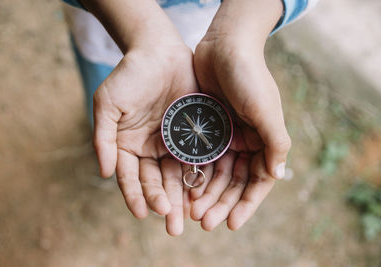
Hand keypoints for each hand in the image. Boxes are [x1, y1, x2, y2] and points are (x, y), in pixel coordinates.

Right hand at [93, 43, 197, 234]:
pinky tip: (206, 191)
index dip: (136, 196)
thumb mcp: (108, 104)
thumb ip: (103, 138)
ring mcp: (174, 143)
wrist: (159, 51)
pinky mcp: (194, 135)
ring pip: (178, 175)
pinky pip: (198, 158)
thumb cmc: (130, 75)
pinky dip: (201, 175)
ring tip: (191, 218)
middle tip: (174, 226)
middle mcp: (151, 149)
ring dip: (184, 197)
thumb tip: (104, 173)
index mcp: (128, 146)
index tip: (145, 213)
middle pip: (157, 182)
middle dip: (165, 204)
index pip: (131, 177)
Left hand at [189, 0, 290, 230]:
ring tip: (191, 212)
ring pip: (215, 173)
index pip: (257, 182)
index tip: (231, 224)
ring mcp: (224, 136)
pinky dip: (194, 173)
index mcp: (263, 141)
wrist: (224, 46)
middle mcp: (245, 142)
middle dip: (220, 203)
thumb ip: (275, 142)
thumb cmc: (249, 76)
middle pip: (233, 182)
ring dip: (205, 193)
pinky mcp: (205, 128)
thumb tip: (278, 176)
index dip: (246, 204)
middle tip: (203, 222)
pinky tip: (183, 188)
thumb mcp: (266, 109)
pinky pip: (199, 157)